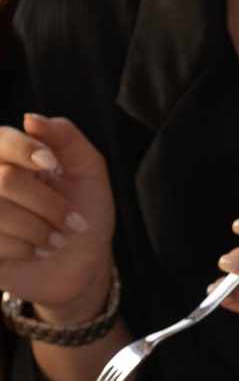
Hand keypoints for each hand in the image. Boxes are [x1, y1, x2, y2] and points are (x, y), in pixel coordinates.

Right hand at [0, 114, 117, 322]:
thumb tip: (31, 119)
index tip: (53, 165)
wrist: (82, 261)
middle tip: (73, 221)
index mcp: (10, 156)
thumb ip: (65, 137)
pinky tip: (34, 251)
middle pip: (4, 179)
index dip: (25, 149)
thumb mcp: (88, 170)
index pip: (1, 140)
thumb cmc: (85, 210)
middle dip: (48, 204)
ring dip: (39, 230)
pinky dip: (24, 249)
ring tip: (56, 239)